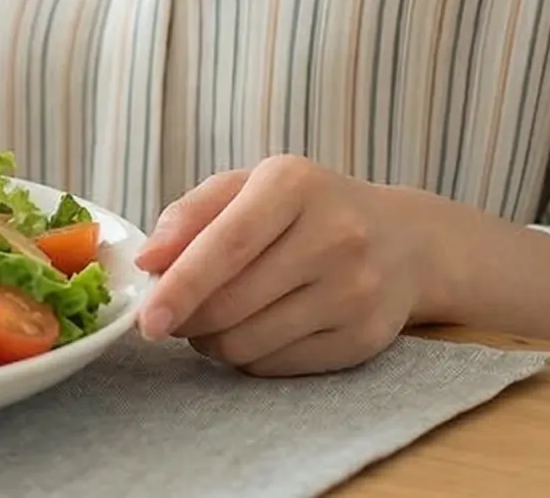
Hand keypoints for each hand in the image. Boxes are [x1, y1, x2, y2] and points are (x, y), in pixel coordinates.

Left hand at [133, 156, 435, 376]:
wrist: (404, 241)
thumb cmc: (306, 209)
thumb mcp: (248, 187)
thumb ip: (189, 215)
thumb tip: (147, 262)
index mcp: (295, 184)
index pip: (227, 244)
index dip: (180, 286)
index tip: (145, 318)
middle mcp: (334, 235)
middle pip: (232, 302)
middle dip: (186, 318)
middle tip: (172, 313)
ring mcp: (355, 291)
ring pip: (248, 342)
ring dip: (211, 341)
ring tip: (215, 317)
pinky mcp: (364, 338)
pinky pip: (276, 366)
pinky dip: (248, 356)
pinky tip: (255, 330)